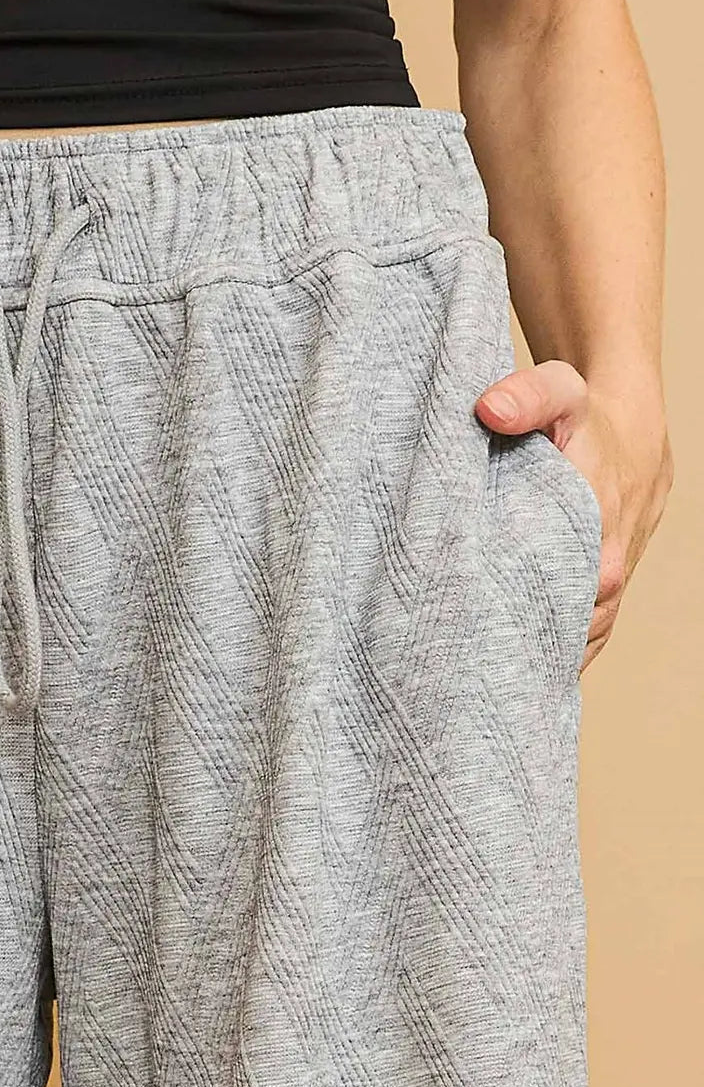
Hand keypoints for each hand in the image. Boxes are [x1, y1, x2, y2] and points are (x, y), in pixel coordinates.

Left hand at [475, 360, 673, 671]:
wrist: (629, 428)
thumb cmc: (587, 414)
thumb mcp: (560, 391)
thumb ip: (526, 396)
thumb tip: (488, 409)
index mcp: (595, 537)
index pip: (550, 602)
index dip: (505, 628)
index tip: (461, 646)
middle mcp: (604, 572)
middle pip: (555, 633)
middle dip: (510, 657)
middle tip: (456, 680)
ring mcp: (605, 589)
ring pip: (568, 643)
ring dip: (530, 664)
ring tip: (478, 694)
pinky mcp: (601, 595)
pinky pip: (578, 639)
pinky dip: (550, 659)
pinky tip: (513, 686)